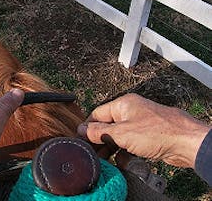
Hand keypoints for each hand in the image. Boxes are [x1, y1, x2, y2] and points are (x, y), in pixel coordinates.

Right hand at [77, 93, 210, 167]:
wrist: (186, 142)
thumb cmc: (156, 132)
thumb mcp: (122, 133)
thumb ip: (99, 132)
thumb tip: (81, 129)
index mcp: (122, 105)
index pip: (97, 114)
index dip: (88, 127)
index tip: (80, 140)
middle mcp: (130, 112)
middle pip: (107, 126)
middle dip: (100, 141)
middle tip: (93, 154)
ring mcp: (140, 124)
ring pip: (119, 137)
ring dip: (112, 149)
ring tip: (106, 161)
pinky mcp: (148, 137)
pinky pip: (130, 144)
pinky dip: (125, 153)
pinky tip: (123, 162)